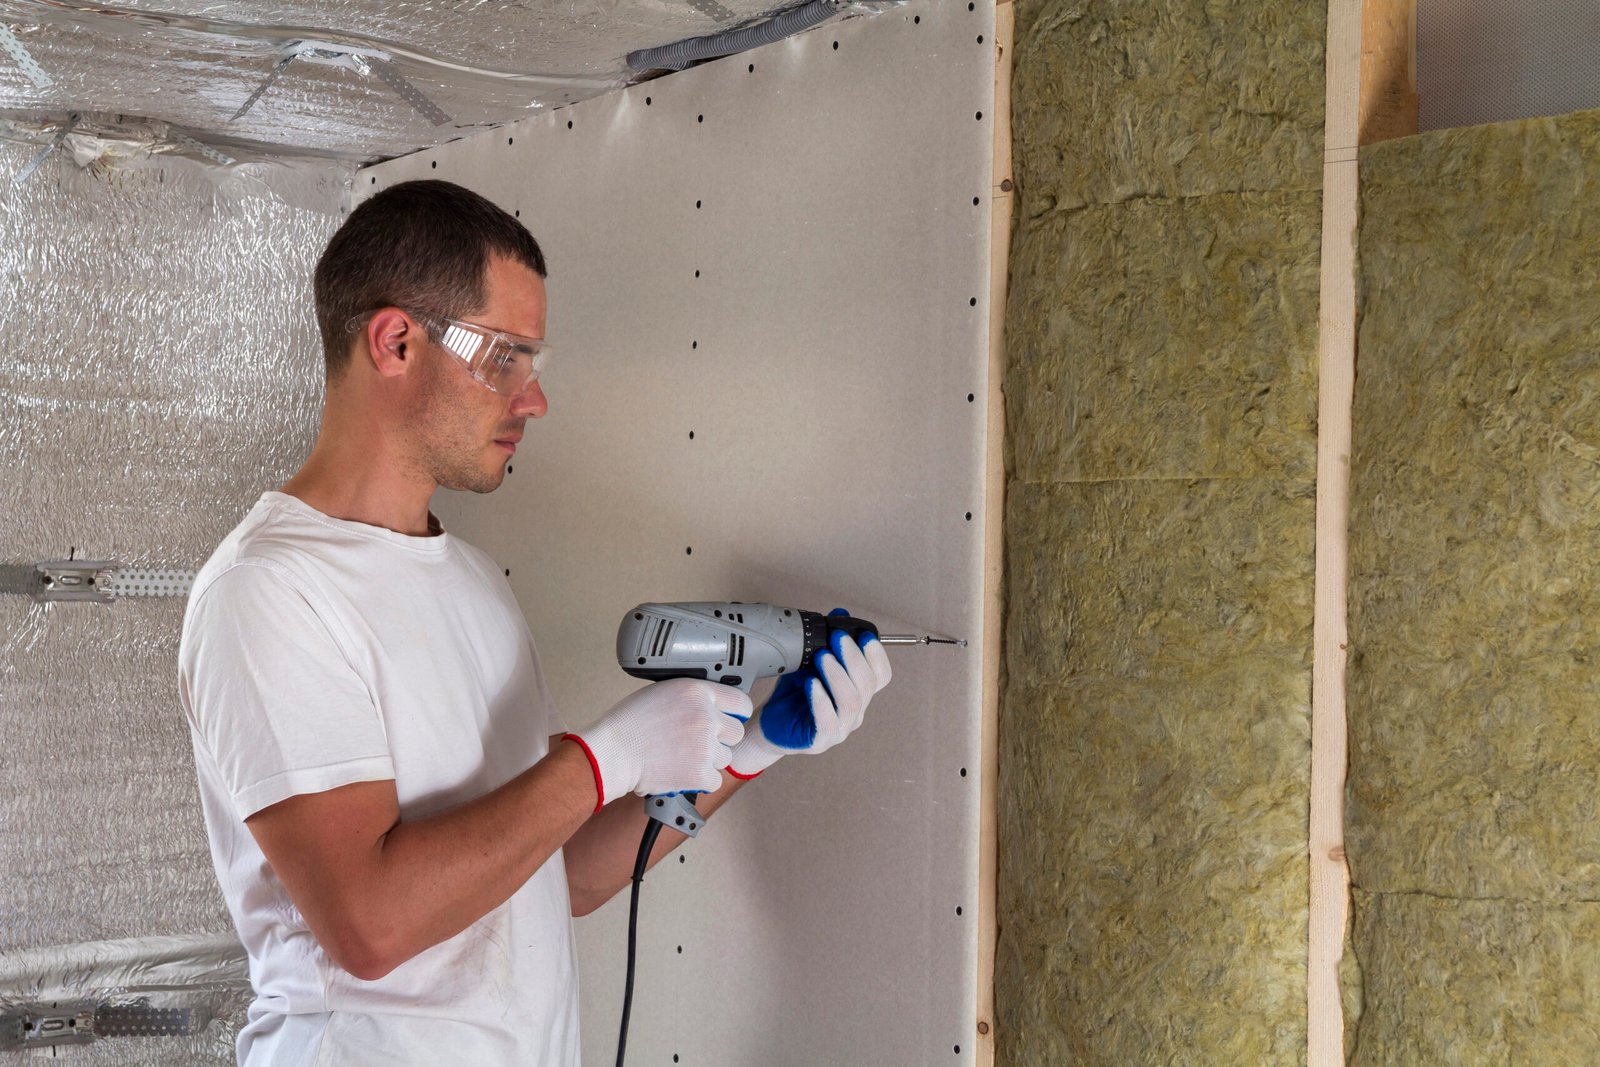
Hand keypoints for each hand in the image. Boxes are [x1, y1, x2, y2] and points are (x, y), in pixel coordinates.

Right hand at [566, 678, 749, 808]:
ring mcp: (705, 746)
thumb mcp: (663, 692)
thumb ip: (692, 698)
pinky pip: (715, 780)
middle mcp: (705, 717)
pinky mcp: (700, 773)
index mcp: (697, 692)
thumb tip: (712, 708)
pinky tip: (681, 772)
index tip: (732, 719)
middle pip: (736, 732)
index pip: (740, 701)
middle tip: (697, 743)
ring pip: (725, 758)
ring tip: (682, 757)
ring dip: (708, 760)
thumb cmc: (629, 723)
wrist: (612, 752)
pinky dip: (700, 780)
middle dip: (720, 739)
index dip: (736, 713)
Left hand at [728, 614, 891, 778]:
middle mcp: (854, 711)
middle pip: (867, 684)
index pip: (881, 676)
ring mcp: (841, 728)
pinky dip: (821, 699)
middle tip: (837, 638)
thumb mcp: (809, 662)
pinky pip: (829, 721)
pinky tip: (812, 683)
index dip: (877, 655)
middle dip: (854, 657)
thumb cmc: (792, 695)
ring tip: (821, 656)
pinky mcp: (821, 740)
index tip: (864, 635)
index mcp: (857, 693)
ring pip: (851, 701)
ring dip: (838, 674)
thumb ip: (825, 642)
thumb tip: (840, 614)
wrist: (769, 724)